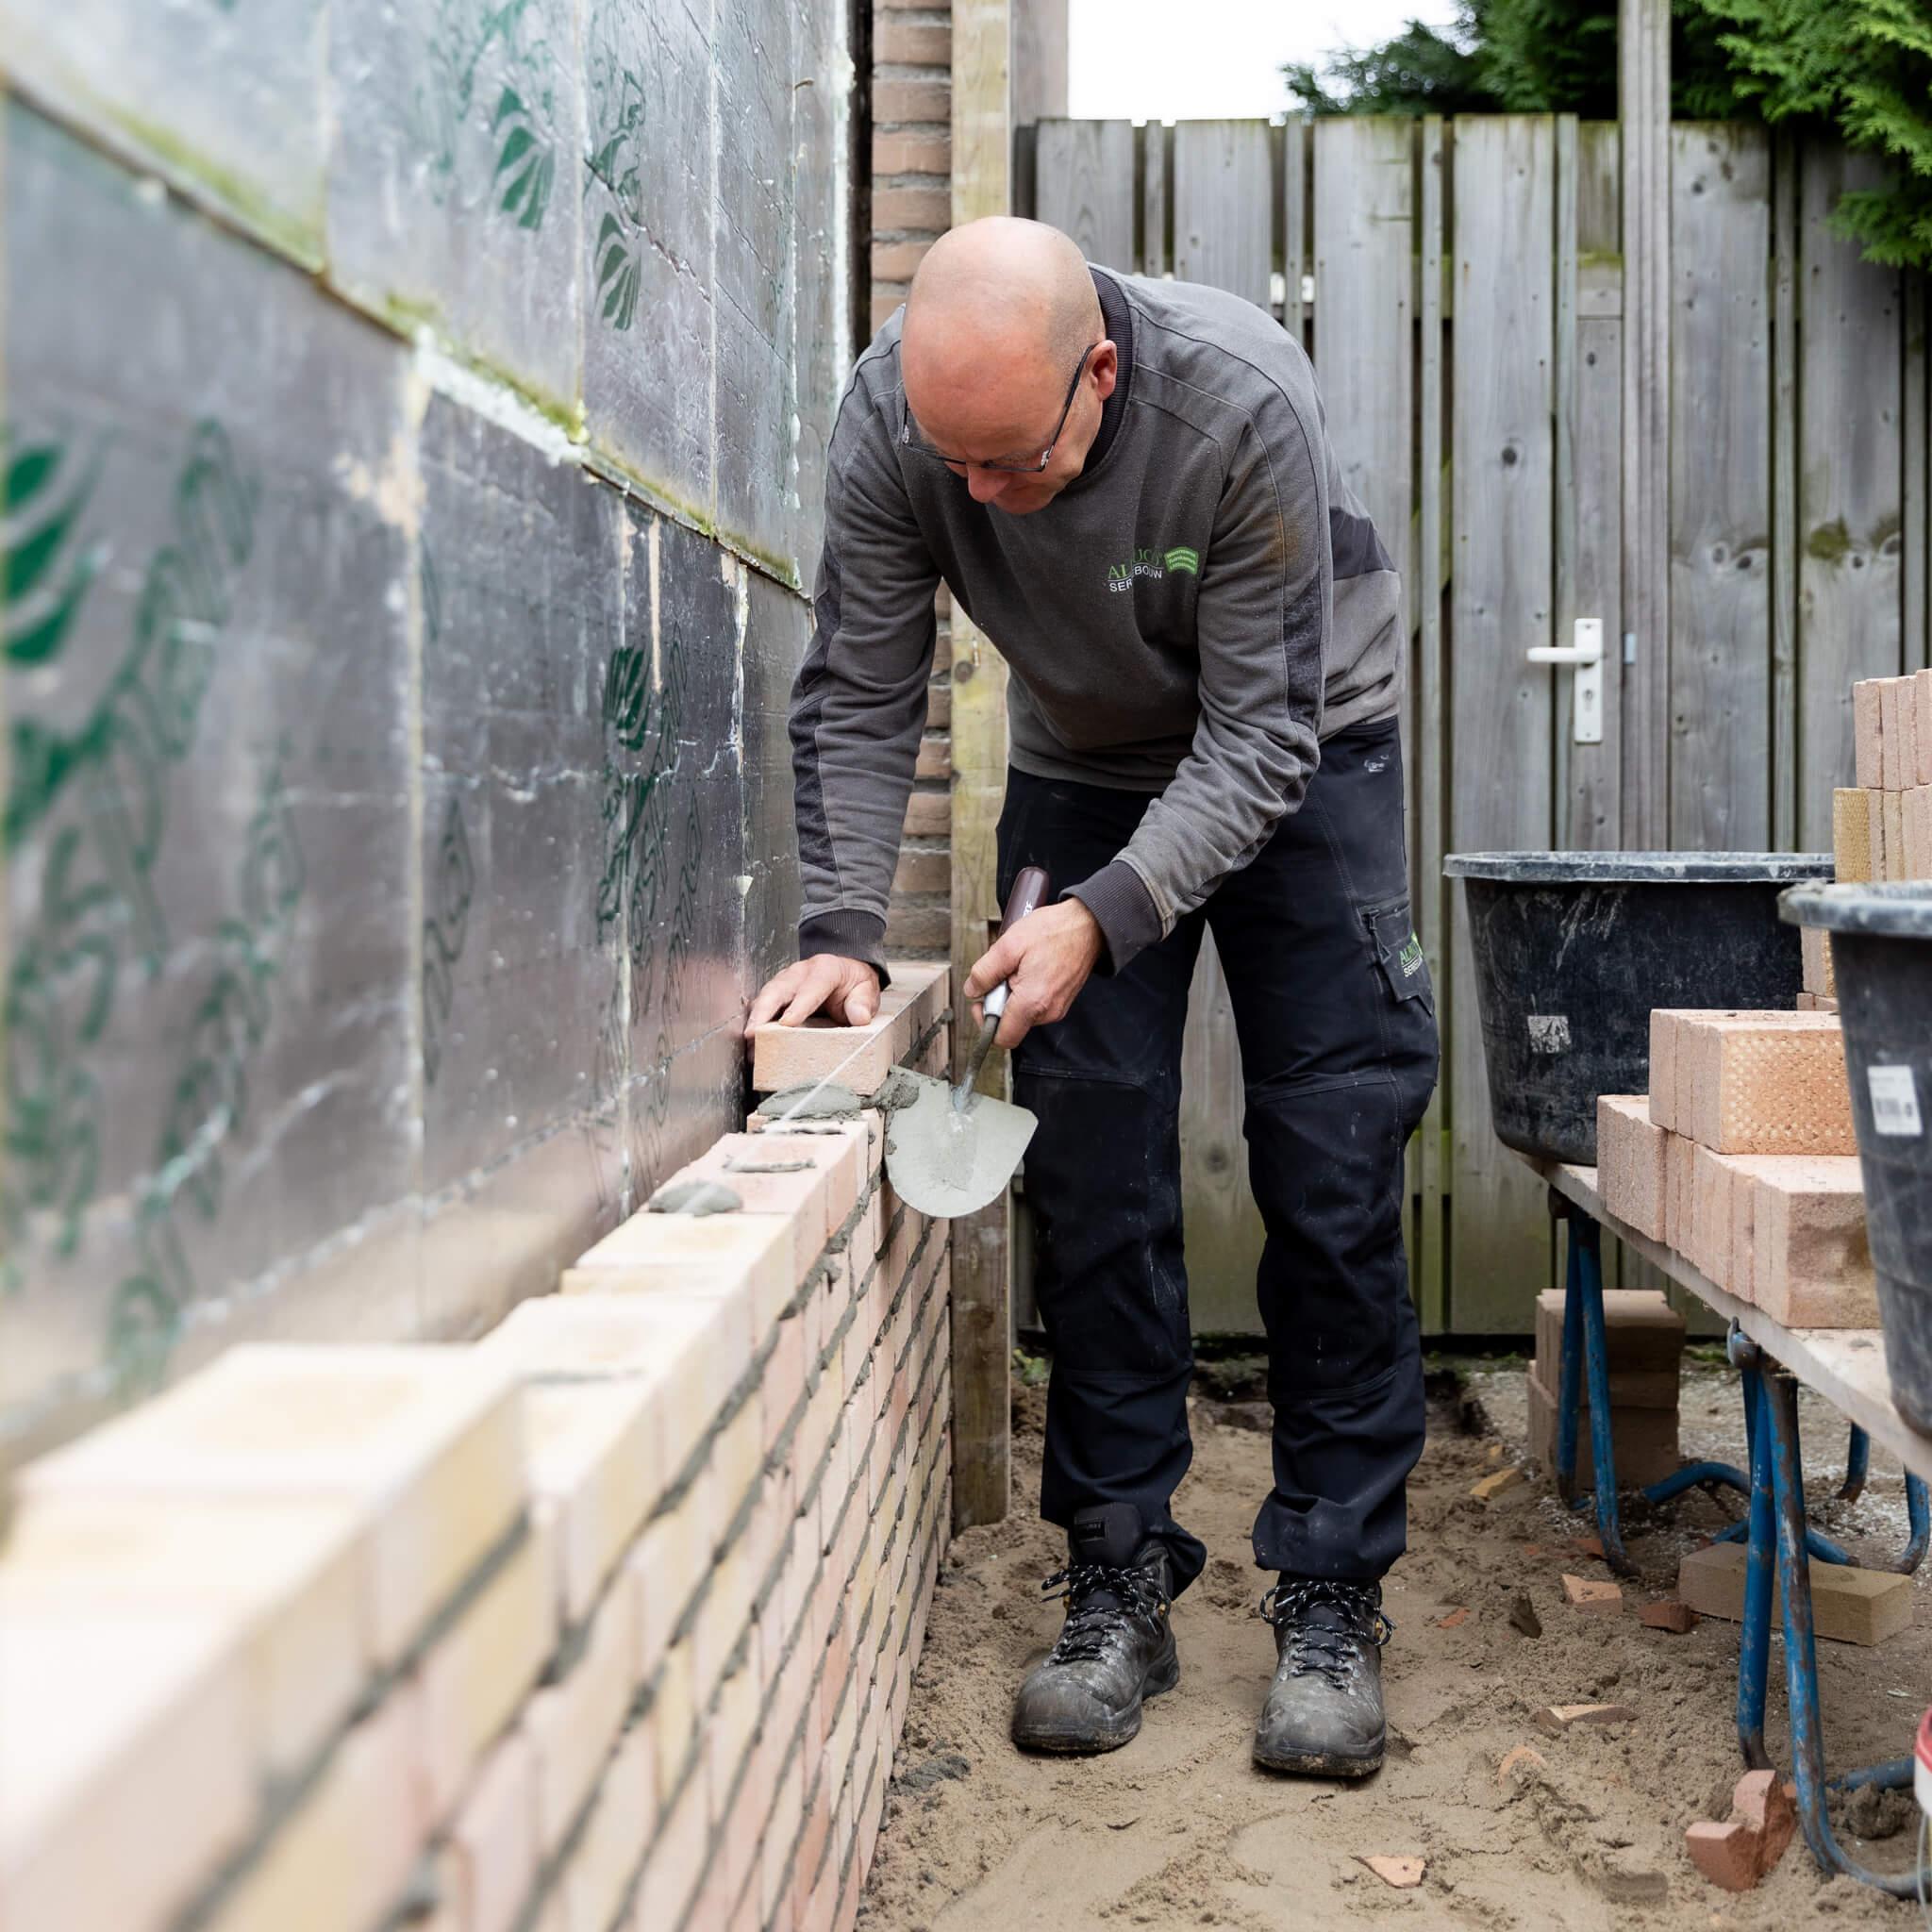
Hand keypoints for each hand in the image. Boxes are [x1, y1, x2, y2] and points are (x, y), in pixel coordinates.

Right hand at [744, 956, 880, 1035]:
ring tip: (749, 1043)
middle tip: (753, 1033)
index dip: (798, 1005)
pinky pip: (763, 1006)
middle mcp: (800, 973)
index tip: (787, 1023)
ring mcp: (785, 982)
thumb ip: (863, 1003)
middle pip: (777, 989)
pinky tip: (751, 1042)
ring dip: (755, 1019)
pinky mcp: (777, 994)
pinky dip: (755, 1023)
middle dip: (763, 1011)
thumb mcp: (866, 989)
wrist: (845, 972)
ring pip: (765, 997)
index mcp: (825, 969)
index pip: (811, 987)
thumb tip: (859, 1017)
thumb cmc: (853, 983)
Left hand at [962, 900, 1103, 1048]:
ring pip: (1022, 1013)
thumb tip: (972, 989)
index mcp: (1032, 1002)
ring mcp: (1057, 1008)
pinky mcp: (1061, 1001)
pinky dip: (1027, 990)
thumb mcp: (1008, 945)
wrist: (1087, 925)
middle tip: (1005, 973)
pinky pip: (1035, 1004)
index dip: (985, 1022)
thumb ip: (985, 972)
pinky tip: (1031, 967)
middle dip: (1000, 1000)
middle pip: (1010, 1023)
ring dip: (1013, 993)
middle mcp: (1048, 1012)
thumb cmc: (1053, 931)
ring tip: (1021, 966)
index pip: (1002, 1038)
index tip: (982, 1001)